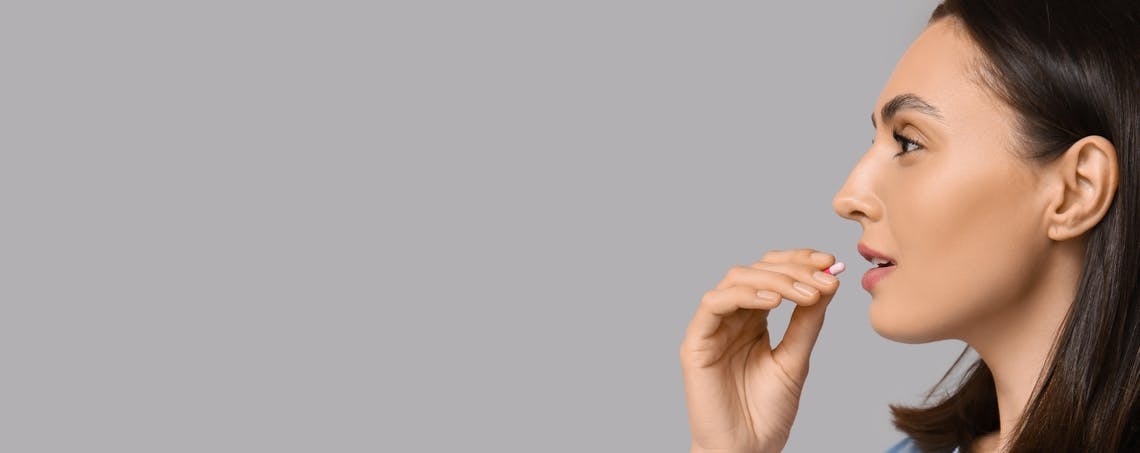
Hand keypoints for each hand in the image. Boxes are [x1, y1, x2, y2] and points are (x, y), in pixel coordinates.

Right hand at [680, 249, 841, 452]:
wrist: (747, 450)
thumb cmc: (767, 412)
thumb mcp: (796, 359)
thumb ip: (808, 321)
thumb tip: (829, 281)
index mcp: (754, 319)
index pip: (773, 273)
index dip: (800, 261)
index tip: (832, 263)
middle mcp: (732, 317)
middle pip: (756, 269)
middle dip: (793, 268)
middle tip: (824, 277)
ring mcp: (713, 327)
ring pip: (736, 279)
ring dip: (775, 279)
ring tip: (806, 294)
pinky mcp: (696, 341)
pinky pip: (713, 304)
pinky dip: (743, 295)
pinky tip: (773, 301)